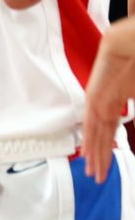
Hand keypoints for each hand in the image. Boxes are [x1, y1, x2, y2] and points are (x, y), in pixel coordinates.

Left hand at [83, 38, 134, 181]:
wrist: (129, 42)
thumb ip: (133, 107)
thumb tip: (131, 113)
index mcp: (113, 101)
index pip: (108, 130)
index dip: (106, 147)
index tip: (105, 164)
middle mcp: (102, 103)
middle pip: (100, 136)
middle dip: (100, 157)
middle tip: (98, 177)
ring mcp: (97, 100)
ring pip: (94, 133)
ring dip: (95, 154)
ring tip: (94, 173)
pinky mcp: (94, 96)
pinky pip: (92, 122)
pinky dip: (91, 139)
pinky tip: (88, 154)